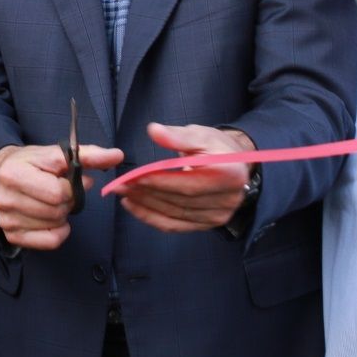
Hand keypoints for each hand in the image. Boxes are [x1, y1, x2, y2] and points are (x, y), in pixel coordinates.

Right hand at [0, 142, 123, 250]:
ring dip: (63, 214)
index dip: (73, 187)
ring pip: (54, 225)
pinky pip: (50, 241)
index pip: (57, 192)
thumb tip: (117, 155)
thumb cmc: (32, 162)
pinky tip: (52, 218)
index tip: (73, 179)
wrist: (2, 172)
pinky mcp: (12, 235)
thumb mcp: (56, 153)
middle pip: (56, 210)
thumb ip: (88, 155)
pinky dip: (59, 231)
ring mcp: (6, 220)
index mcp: (13, 173)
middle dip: (68, 201)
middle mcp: (5, 199)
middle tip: (64, 191)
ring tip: (54, 201)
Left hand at [110, 123, 254, 232]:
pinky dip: (152, 218)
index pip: (189, 184)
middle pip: (180, 202)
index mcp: (229, 175)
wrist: (237, 165)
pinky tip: (135, 207)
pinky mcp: (208, 225)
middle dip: (147, 194)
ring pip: (176, 215)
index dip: (160, 182)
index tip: (135, 177)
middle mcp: (227, 200)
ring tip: (124, 193)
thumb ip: (177, 136)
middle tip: (120, 185)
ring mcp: (218, 216)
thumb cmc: (217, 147)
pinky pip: (176, 225)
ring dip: (146, 206)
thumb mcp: (201, 134)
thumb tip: (153, 131)